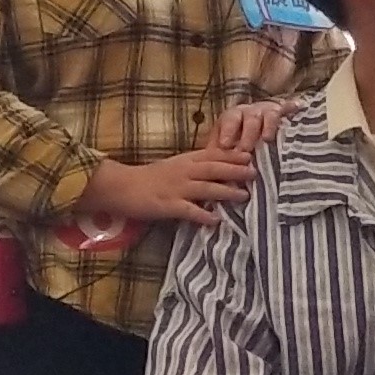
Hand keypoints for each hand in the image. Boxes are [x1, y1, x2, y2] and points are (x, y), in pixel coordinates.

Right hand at [85, 144, 258, 226]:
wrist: (121, 186)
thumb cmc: (149, 177)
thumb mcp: (174, 166)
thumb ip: (194, 167)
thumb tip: (218, 170)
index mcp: (185, 160)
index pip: (212, 155)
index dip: (232, 155)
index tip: (250, 155)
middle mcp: (183, 172)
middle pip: (214, 169)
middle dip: (235, 170)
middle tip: (254, 172)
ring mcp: (176, 189)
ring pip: (206, 188)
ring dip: (226, 191)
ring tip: (243, 196)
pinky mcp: (168, 205)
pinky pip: (189, 211)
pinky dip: (203, 215)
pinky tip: (216, 220)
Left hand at [206, 98, 293, 155]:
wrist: (257, 131)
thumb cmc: (237, 144)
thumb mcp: (225, 149)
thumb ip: (222, 159)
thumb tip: (221, 179)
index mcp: (233, 117)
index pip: (229, 120)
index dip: (228, 131)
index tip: (225, 145)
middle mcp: (251, 111)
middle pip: (249, 118)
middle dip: (247, 134)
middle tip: (245, 150)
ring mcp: (268, 111)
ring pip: (269, 115)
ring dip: (267, 126)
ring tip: (267, 139)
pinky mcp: (283, 112)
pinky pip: (287, 110)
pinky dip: (291, 108)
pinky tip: (297, 107)